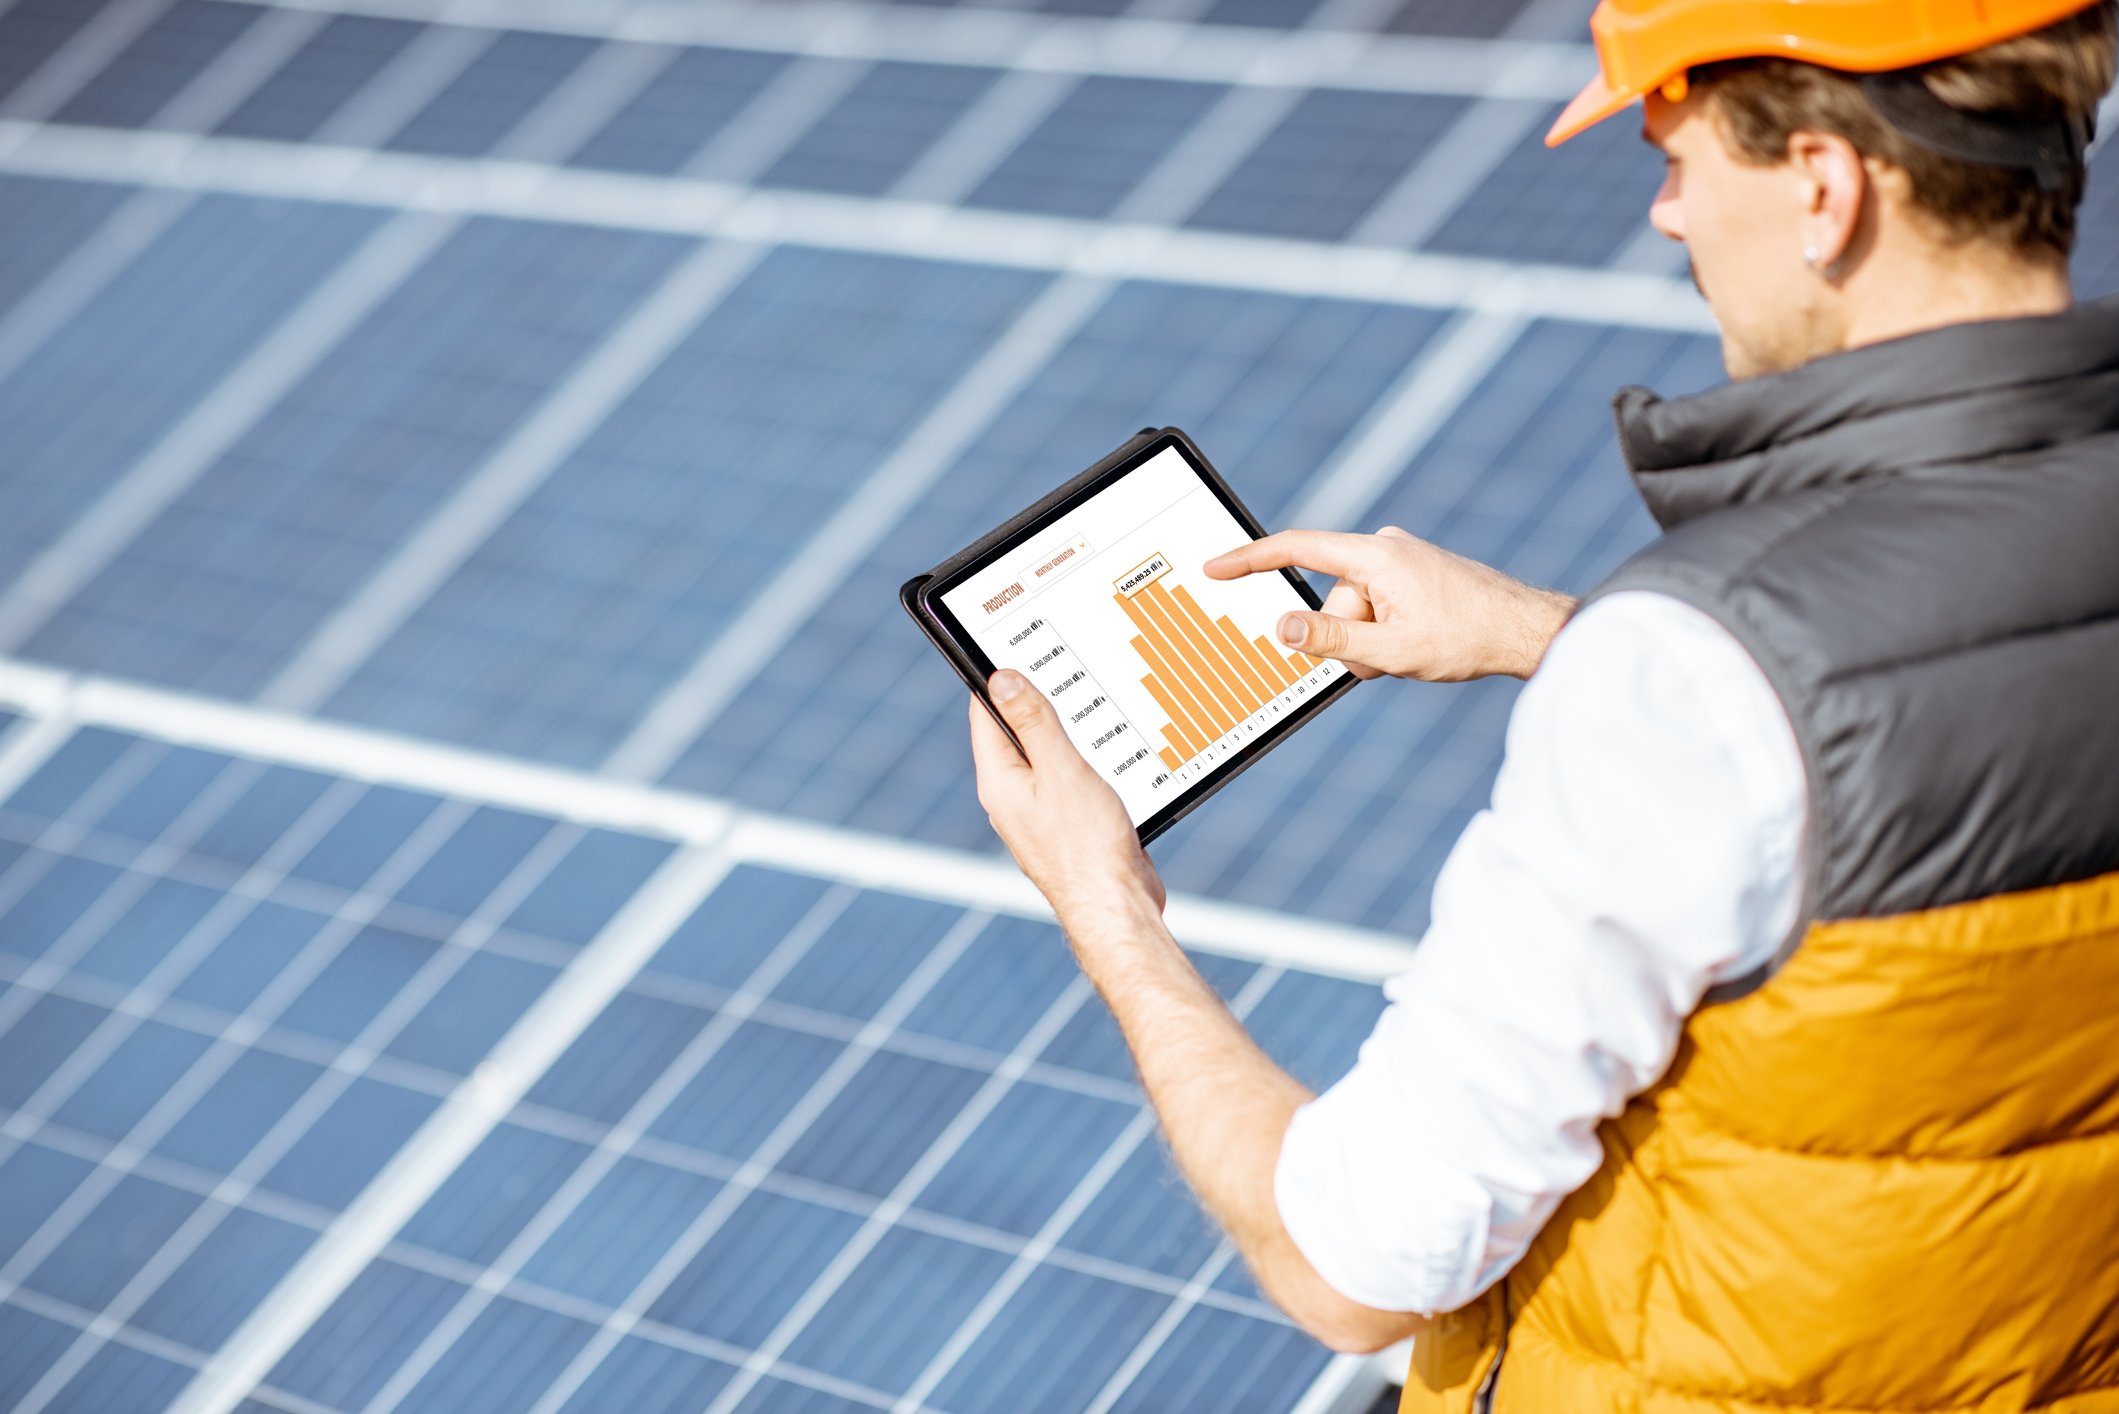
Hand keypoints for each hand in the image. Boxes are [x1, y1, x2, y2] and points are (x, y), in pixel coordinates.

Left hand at [969, 670, 1165, 924]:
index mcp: (999, 781)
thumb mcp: (1061, 771)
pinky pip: (1071, 778)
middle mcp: (1012, 797)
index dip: (998, 675)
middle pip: (1017, 731)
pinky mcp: (1068, 825)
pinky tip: (1114, 749)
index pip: (986, 712)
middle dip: (1039, 699)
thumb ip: (1034, 724)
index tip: (1017, 644)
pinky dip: (1088, 759)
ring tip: (1094, 702)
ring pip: (1049, 754)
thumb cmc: (1087, 846)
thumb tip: (1001, 679)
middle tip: (1065, 665)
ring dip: (1069, 731)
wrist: (1117, 909)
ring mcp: (1040, 812)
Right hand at [1205, 526, 1574, 681]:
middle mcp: (1385, 548)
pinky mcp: (1412, 574)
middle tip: (1387, 661)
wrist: (1528, 630)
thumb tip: (1283, 628)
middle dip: (1348, 638)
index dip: (1251, 561)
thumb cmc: (1469, 638)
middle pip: (1332, 599)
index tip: (1216, 568)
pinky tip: (1421, 643)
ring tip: (1413, 653)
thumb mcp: (1392, 651)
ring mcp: (1400, 560)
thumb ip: (1332, 640)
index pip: (1298, 549)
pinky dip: (1387, 632)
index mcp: (1376, 556)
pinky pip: (1377, 606)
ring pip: (1355, 610)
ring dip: (1371, 641)